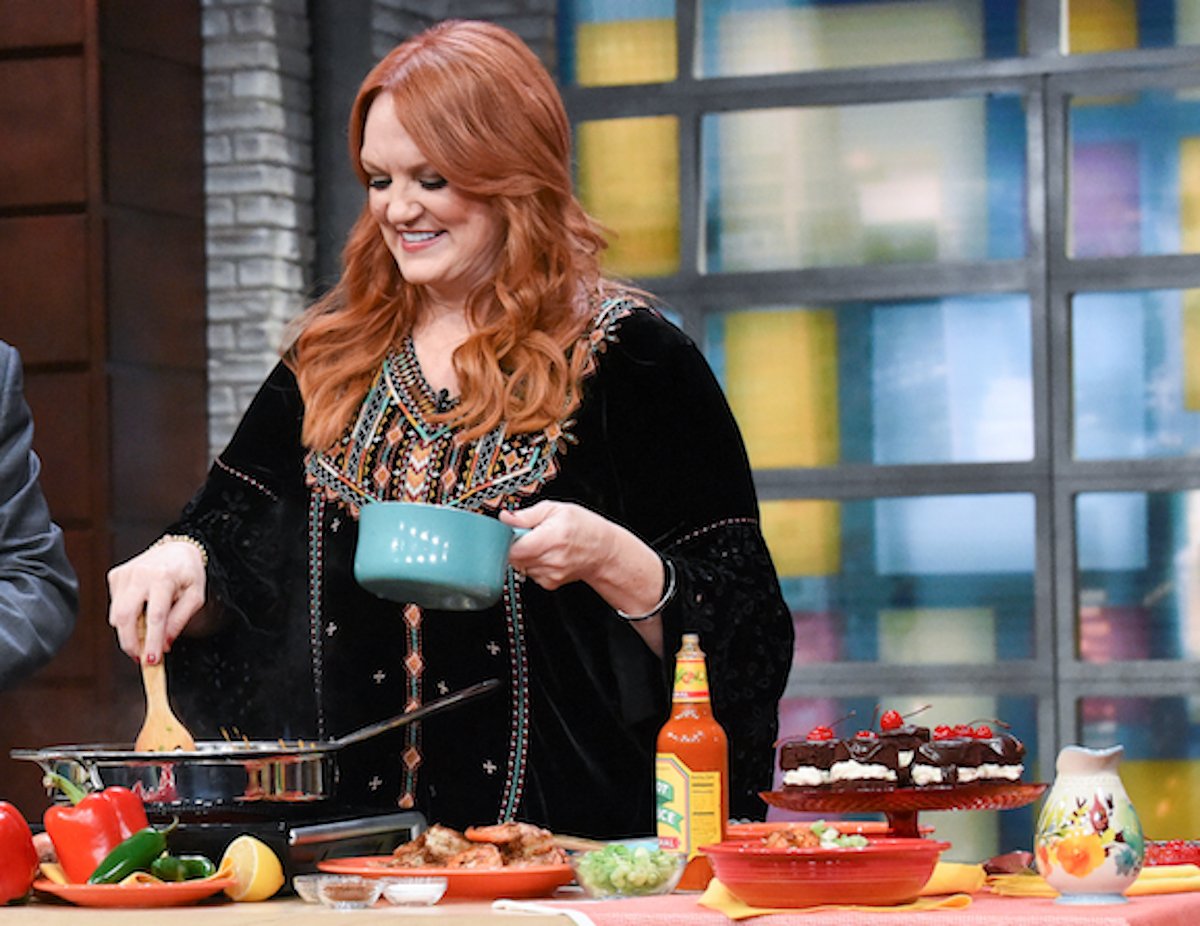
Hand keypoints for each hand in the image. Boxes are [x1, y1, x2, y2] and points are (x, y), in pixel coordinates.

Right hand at [106, 541, 206, 664]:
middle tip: (141, 657)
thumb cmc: (188, 573)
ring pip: (117, 615)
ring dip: (128, 632)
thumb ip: (180, 620)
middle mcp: (140, 574)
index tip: (151, 660)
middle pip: (126, 617)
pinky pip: (115, 606)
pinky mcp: (116, 575)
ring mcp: (125, 574)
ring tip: (144, 636)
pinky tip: (140, 612)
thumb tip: (165, 644)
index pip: (155, 617)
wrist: (176, 549)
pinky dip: (125, 617)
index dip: (152, 641)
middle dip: (131, 643)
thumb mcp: (195, 597)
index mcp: (163, 578)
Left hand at [500, 502, 665, 656]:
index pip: (514, 548)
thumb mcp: (557, 509)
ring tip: (542, 544)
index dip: (508, 539)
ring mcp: (551, 574)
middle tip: (529, 535)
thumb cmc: (584, 527)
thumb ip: (527, 515)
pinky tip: (547, 556)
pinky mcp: (550, 583)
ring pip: (520, 566)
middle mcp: (551, 559)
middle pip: (514, 558)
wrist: (604, 551)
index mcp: (552, 537)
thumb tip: (505, 517)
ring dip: (525, 555)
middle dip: (516, 545)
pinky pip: (530, 574)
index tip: (513, 531)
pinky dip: (533, 565)